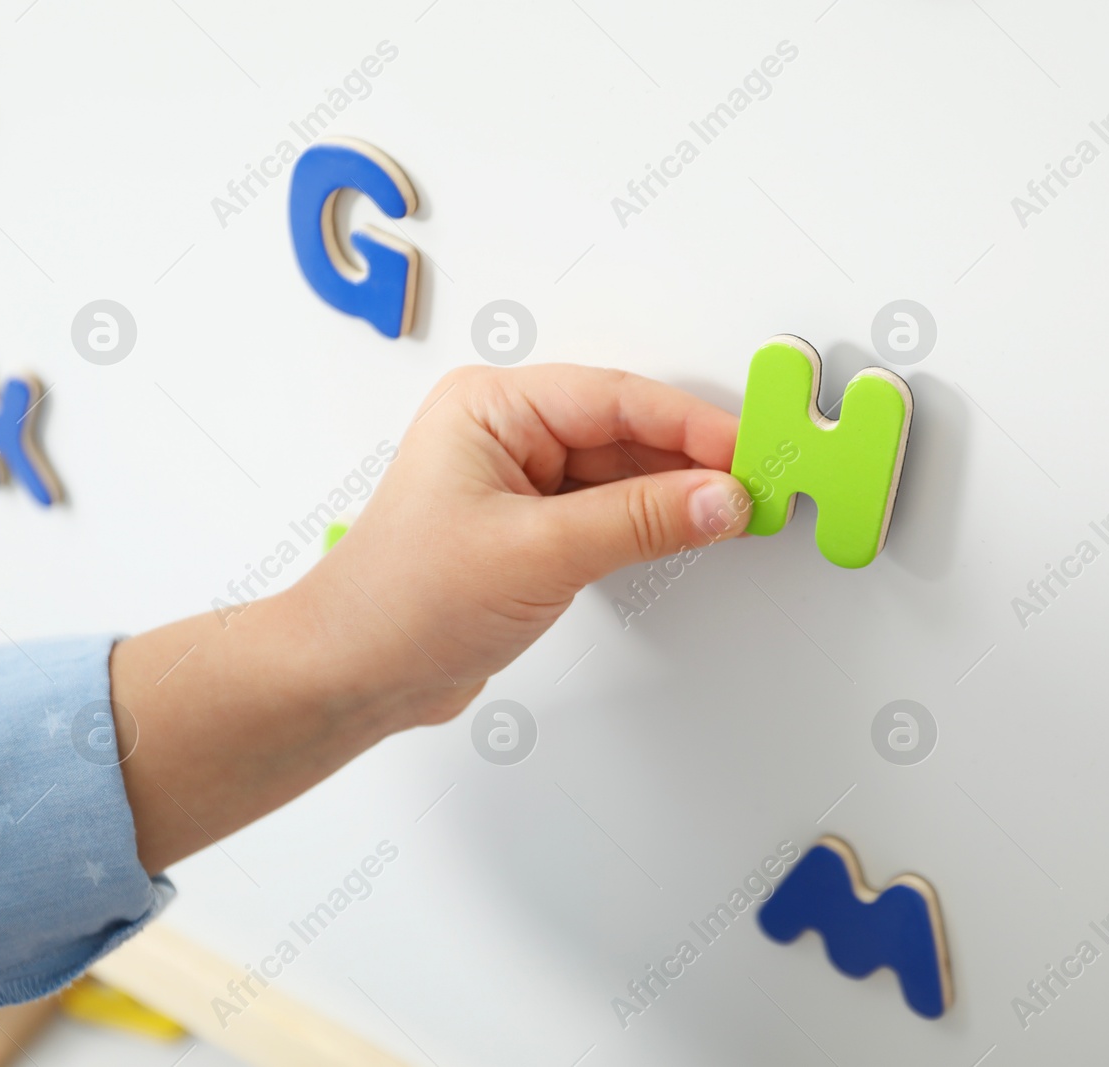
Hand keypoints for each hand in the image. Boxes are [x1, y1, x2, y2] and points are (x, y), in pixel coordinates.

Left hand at [110, 364, 749, 872]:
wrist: (352, 676)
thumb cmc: (403, 602)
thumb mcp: (536, 554)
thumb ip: (639, 521)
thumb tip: (720, 498)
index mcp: (492, 408)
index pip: (615, 400)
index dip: (690, 426)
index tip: (748, 455)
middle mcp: (506, 435)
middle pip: (624, 431)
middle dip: (691, 460)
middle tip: (756, 486)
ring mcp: (519, 484)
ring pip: (621, 474)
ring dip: (675, 494)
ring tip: (736, 512)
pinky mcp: (530, 531)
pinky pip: (608, 512)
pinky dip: (650, 523)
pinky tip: (690, 532)